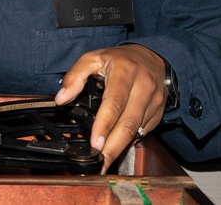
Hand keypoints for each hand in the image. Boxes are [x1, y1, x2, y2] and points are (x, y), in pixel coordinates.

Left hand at [55, 44, 167, 172]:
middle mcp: (143, 86)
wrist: (152, 58)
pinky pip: (144, 131)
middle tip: (100, 162)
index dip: (104, 126)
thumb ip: (75, 75)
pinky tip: (118, 148)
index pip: (114, 103)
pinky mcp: (159, 112)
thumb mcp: (93, 58)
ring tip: (105, 161)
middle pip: (128, 123)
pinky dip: (130, 142)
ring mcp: (154, 101)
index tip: (95, 144)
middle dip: (113, 147)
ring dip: (120, 148)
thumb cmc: (120, 59)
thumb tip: (61, 98)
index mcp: (125, 71)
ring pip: (137, 131)